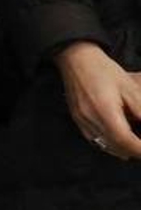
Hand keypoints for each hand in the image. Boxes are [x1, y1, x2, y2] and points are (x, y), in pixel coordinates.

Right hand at [55, 41, 140, 159]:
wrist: (76, 58)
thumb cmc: (103, 70)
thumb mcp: (129, 87)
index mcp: (105, 111)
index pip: (125, 140)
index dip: (140, 149)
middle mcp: (91, 119)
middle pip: (116, 147)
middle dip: (134, 151)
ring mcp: (82, 121)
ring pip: (105, 146)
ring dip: (122, 150)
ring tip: (135, 147)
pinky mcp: (77, 119)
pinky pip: (94, 140)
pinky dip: (109, 145)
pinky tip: (117, 142)